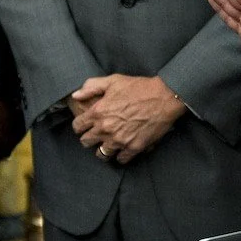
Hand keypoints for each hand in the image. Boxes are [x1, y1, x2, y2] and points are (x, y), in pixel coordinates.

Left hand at [70, 74, 185, 163]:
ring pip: (102, 154)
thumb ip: (91, 87)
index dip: (79, 126)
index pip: (78, 126)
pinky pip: (121, 159)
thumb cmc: (138, 87)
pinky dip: (120, 156)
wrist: (164, 97)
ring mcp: (120, 140)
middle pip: (86, 142)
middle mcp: (106, 128)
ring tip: (107, 145)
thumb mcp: (112, 81)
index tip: (84, 126)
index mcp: (97, 112)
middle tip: (94, 136)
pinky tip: (122, 150)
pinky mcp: (134, 147)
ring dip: (102, 150)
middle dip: (88, 139)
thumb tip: (75, 95)